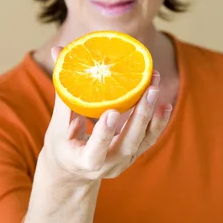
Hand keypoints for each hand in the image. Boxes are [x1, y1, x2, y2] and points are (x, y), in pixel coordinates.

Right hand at [41, 46, 172, 180]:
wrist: (74, 172)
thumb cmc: (62, 144)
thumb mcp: (57, 124)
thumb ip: (63, 90)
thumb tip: (57, 51)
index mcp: (84, 161)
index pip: (96, 151)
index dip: (104, 134)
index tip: (113, 112)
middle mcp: (108, 165)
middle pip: (128, 143)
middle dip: (141, 116)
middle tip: (150, 89)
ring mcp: (124, 161)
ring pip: (143, 140)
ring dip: (153, 115)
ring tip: (156, 88)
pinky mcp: (134, 154)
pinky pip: (149, 139)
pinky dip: (159, 122)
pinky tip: (165, 104)